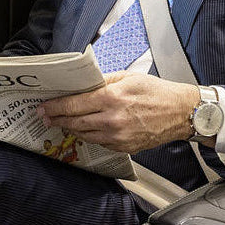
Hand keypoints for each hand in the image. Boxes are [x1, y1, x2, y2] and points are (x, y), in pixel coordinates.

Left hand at [37, 72, 199, 153]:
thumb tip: (83, 85)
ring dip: (70, 128)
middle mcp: (112, 119)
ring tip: (61, 122)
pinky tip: (84, 128)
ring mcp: (118, 136)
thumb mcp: (128, 77)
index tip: (44, 107)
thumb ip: (103, 81)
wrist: (180, 113)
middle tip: (44, 117)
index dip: (55, 106)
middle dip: (56, 119)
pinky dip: (88, 135)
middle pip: (74, 121)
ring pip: (84, 134)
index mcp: (112, 98)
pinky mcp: (124, 147)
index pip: (74, 104)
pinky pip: (99, 142)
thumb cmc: (158, 93)